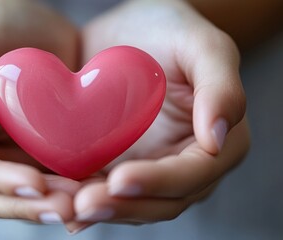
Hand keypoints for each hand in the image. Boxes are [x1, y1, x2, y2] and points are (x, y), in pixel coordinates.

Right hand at [0, 0, 81, 223]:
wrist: (31, 32)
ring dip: (47, 206)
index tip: (34, 183)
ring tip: (81, 204)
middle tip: (68, 207)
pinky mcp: (19, 163)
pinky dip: (60, 194)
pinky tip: (86, 193)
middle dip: (27, 204)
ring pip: (14, 199)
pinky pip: (38, 187)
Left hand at [71, 0, 249, 227]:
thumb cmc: (171, 31)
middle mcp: (184, 164)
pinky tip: (60, 203)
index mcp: (216, 143)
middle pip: (160, 201)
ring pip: (131, 204)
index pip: (193, 175)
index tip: (120, 179)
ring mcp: (150, 168)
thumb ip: (221, 88)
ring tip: (68, 208)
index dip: (159, 183)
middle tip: (84, 204)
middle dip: (123, 206)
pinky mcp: (119, 164)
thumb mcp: (202, 45)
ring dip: (101, 211)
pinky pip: (104, 189)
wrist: (130, 32)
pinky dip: (83, 200)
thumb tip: (217, 139)